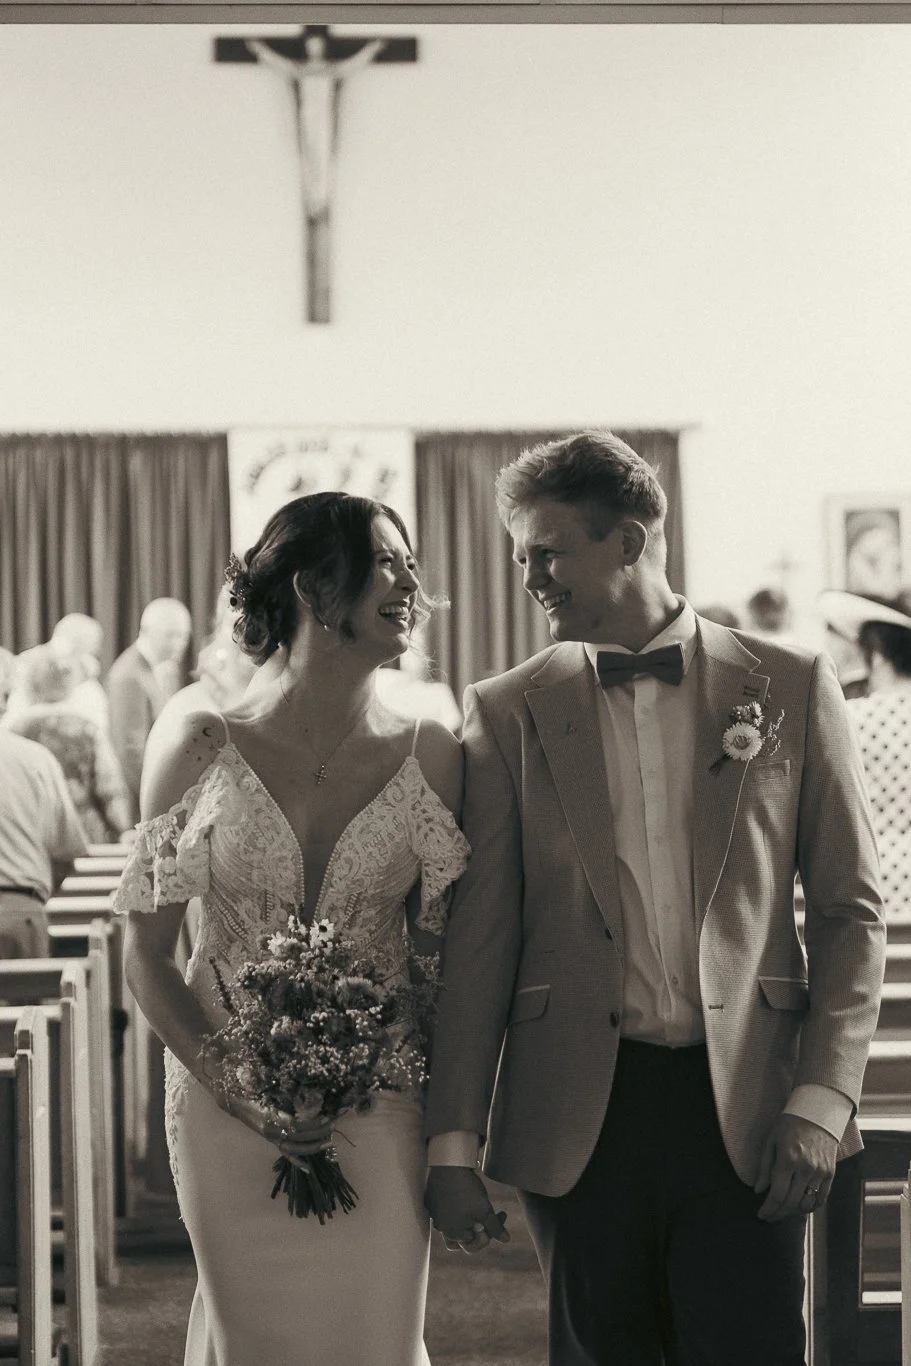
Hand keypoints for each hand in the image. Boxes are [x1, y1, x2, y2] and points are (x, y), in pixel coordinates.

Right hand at [219, 1091, 333, 1161]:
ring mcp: (271, 1138)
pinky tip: (308, 1168)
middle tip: (335, 1124)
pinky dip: (297, 1161)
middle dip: (319, 1132)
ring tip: (330, 1141)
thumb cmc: (254, 1091)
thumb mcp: (271, 1091)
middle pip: (300, 1136)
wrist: (237, 1101)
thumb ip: (289, 1097)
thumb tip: (314, 1097)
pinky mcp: (272, 1141)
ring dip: (314, 1146)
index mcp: (273, 1118)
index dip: (315, 1122)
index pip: (299, 1124)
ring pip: (295, 1148)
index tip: (330, 1115)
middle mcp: (272, 1131)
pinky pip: (285, 1154)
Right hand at [425, 1166, 509, 1253]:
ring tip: (476, 1212)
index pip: (475, 1244)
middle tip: (488, 1213)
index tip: (500, 1214)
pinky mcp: (431, 1201)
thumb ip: (494, 1227)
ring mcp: (434, 1214)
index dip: (490, 1233)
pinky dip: (455, 1209)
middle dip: (479, 1228)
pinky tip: (463, 1198)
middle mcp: (441, 1227)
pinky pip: (443, 1212)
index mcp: (453, 1233)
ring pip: (452, 1226)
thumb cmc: (467, 1189)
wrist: (448, 1164)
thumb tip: (506, 1240)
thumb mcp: (485, 1209)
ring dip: (466, 1222)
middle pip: (463, 1239)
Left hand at [754, 1113, 837, 1221]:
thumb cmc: (789, 1125)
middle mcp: (805, 1168)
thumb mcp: (771, 1140)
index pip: (777, 1194)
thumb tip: (758, 1190)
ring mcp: (820, 1172)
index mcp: (788, 1159)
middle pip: (791, 1203)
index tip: (761, 1214)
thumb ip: (764, 1167)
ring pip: (806, 1204)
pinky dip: (810, 1207)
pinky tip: (800, 1207)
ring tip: (783, 1211)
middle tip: (770, 1217)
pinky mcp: (830, 1174)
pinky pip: (821, 1199)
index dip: (768, 1208)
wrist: (817, 1113)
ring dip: (793, 1213)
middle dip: (778, 1214)